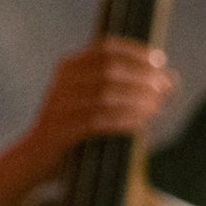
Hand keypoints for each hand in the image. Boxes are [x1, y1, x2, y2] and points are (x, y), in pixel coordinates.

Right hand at [15, 36, 176, 168]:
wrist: (35, 158)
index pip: (106, 47)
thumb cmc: (75, 126)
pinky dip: (122, 119)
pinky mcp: (60, 130)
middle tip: (165, 87)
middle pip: (109, 69)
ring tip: (157, 106)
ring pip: (105, 94)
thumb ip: (124, 86)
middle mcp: (62, 81)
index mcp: (70, 66)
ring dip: (137, 99)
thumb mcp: (94, 99)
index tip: (160, 60)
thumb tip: (170, 79)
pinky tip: (141, 123)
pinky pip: (96, 121)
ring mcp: (59, 105)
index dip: (136, 51)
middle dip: (142, 76)